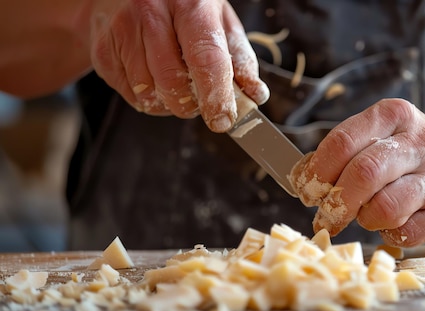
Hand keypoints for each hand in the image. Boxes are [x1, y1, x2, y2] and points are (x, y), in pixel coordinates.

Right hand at [89, 0, 267, 131]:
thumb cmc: (181, 8)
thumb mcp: (218, 21)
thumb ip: (239, 59)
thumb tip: (256, 95)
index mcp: (190, 4)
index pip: (205, 58)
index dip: (215, 95)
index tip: (222, 119)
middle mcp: (152, 12)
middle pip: (173, 81)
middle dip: (190, 104)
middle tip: (198, 99)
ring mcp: (121, 30)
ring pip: (148, 93)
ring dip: (168, 104)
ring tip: (175, 85)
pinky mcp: (102, 50)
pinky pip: (129, 94)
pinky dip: (147, 99)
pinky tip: (152, 78)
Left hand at [289, 99, 424, 246]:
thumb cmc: (413, 153)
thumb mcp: (382, 135)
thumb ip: (343, 152)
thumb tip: (304, 179)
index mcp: (394, 116)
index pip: (343, 141)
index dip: (316, 171)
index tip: (305, 189)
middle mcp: (419, 142)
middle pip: (364, 174)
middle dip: (336, 203)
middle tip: (326, 216)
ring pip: (386, 208)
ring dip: (365, 219)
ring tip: (366, 215)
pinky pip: (407, 233)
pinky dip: (391, 233)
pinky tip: (394, 222)